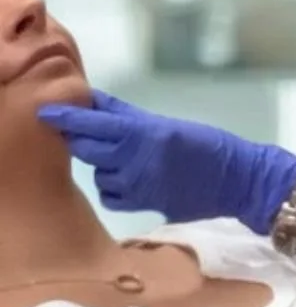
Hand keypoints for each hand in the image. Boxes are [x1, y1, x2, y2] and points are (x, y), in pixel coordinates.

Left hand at [36, 89, 295, 232]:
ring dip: (103, 165)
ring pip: (100, 174)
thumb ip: (131, 116)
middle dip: (81, 139)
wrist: (239, 179)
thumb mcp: (169, 125)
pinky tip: (128, 179)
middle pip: (89, 149)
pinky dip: (114, 187)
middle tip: (80, 130)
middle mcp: (138, 159)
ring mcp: (140, 184)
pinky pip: (112, 196)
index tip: (46, 111)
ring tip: (122, 157)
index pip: (95, 123)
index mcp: (146, 132)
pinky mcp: (144, 204)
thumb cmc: (209, 146)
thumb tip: (96, 102)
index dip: (68, 117)